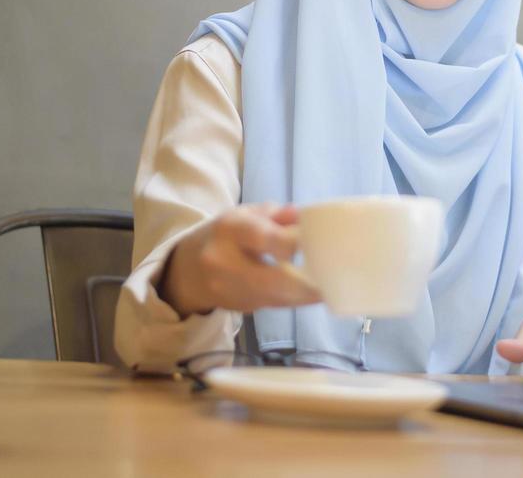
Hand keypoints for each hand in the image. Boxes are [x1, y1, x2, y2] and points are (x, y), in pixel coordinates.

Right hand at [163, 202, 321, 315]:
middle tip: (334, 276)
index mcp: (229, 230)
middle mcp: (225, 263)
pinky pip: (276, 305)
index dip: (292, 242)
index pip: (262, 238)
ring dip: (308, 294)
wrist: (188, 270)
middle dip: (306, 282)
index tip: (316, 241)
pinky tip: (317, 292)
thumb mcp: (245, 213)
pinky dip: (298, 300)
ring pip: (277, 298)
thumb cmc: (226, 234)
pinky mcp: (241, 308)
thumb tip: (302, 215)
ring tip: (334, 285)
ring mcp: (231, 291)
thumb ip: (275, 214)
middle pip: (272, 280)